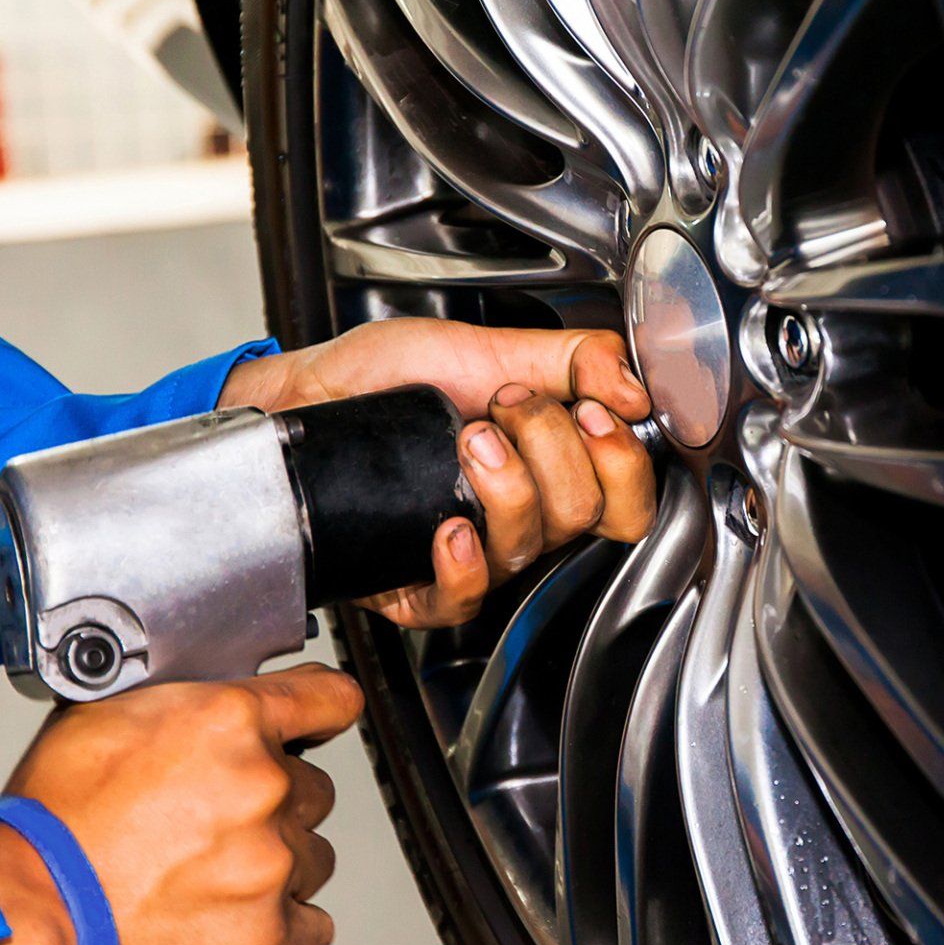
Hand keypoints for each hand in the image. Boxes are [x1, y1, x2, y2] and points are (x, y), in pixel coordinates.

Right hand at [0, 664, 361, 944]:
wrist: (24, 913)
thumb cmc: (47, 824)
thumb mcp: (105, 720)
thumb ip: (180, 706)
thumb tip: (205, 706)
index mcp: (230, 721)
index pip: (328, 699)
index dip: (322, 712)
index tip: (319, 724)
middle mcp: (265, 786)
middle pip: (312, 788)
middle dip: (272, 804)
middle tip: (213, 826)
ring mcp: (272, 862)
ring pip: (312, 857)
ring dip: (275, 866)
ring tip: (208, 878)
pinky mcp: (269, 933)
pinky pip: (312, 926)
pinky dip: (282, 927)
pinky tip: (232, 920)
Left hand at [219, 319, 658, 628]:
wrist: (306, 398)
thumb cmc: (387, 377)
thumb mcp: (486, 345)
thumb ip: (575, 358)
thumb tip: (637, 390)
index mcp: (552, 466)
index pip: (627, 501)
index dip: (620, 462)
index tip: (588, 411)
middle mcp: (522, 515)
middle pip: (583, 516)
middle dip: (550, 448)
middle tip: (506, 405)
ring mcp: (475, 552)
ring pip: (529, 547)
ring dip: (505, 486)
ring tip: (465, 438)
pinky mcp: (422, 586)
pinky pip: (465, 599)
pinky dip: (462, 564)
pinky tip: (445, 526)